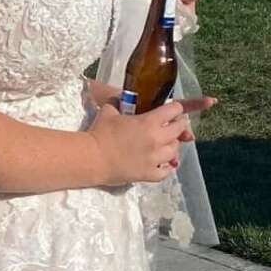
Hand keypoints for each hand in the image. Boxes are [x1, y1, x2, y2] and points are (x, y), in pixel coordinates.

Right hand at [92, 97, 214, 185]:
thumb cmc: (99, 133)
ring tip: (165, 145)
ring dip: (171, 146)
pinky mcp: (148, 174)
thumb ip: (118, 102)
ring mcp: (154, 159)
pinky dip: (166, 168)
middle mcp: (156, 139)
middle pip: (179, 130)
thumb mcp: (109, 111)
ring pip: (174, 151)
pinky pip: (166, 172)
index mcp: (149, 122)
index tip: (172, 110)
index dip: (175, 108)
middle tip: (172, 126)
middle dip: (178, 126)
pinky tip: (161, 164)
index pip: (175, 110)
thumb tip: (118, 97)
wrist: (92, 158)